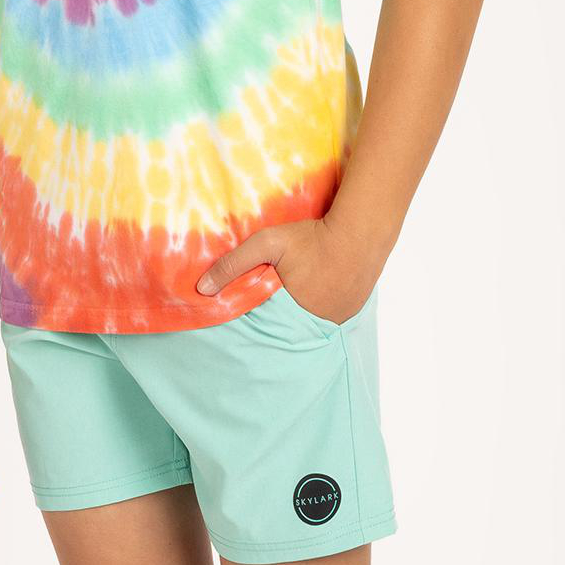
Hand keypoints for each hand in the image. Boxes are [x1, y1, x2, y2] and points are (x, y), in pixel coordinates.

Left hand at [195, 215, 378, 325]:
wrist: (361, 232)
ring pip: (309, 328)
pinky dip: (318, 313)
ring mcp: (336, 322)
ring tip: (292, 305)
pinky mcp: (351, 314)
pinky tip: (316, 297)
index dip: (255, 326)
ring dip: (298, 320)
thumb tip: (202, 289)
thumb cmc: (312, 238)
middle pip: (288, 332)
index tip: (244, 323)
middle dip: (275, 325)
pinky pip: (328, 320)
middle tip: (267, 315)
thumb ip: (233, 264)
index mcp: (292, 315)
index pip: (265, 331)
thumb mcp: (267, 244)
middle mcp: (316, 326)